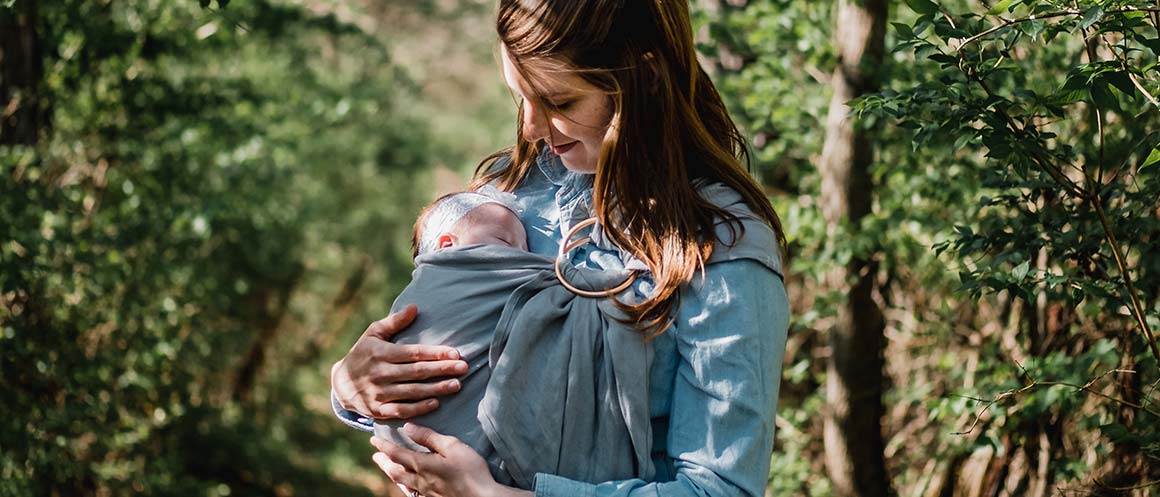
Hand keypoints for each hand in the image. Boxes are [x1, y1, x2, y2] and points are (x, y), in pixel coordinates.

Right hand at [330, 305, 467, 418]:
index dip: (435, 353)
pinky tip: (435, 403)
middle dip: (442, 369)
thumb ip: (394, 322)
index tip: (456, 353)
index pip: (414, 353)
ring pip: (412, 392)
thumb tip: (414, 307)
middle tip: (464, 368)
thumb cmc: (363, 353)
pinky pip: (401, 410)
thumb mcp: (373, 333)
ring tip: (456, 385)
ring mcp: (379, 393)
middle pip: (417, 372)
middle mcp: (380, 373)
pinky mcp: (378, 410)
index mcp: (381, 353)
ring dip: (436, 389)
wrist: (340, 383)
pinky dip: (418, 408)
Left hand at [370, 425, 531, 496]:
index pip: (397, 454)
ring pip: (403, 483)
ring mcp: (426, 492)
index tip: (374, 439)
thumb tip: (408, 427)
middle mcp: (420, 480)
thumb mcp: (451, 446)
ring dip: (392, 474)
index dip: (384, 446)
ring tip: (388, 469)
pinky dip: (406, 487)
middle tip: (376, 456)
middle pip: (395, 471)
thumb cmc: (469, 470)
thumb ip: (429, 437)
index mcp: (422, 465)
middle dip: (384, 462)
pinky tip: (409, 487)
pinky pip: (413, 493)